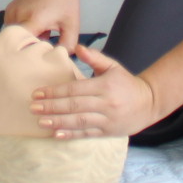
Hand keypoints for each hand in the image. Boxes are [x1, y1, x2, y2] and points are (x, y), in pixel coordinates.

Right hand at [5, 0, 81, 53]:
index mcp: (33, 20)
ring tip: (42, 36)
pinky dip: (23, 32)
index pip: (23, 48)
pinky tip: (36, 29)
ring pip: (14, 37)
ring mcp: (11, 12)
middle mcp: (17, 16)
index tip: (42, 60)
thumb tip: (58, 62)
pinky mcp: (9, 10)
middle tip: (44, 50)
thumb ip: (67, 46)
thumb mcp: (72, 25)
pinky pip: (12, 29)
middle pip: (17, 44)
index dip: (31, 58)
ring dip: (26, 40)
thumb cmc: (66, 0)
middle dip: (29, 50)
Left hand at [31, 44, 160, 138]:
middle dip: (52, 107)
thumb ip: (95, 58)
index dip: (55, 91)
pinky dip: (71, 135)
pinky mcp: (108, 132)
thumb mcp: (113, 67)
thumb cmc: (126, 83)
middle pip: (74, 105)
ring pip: (79, 121)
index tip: (38, 93)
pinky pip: (87, 134)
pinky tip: (56, 134)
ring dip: (58, 122)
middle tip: (33, 107)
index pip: (75, 88)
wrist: (149, 103)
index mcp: (105, 85)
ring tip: (40, 121)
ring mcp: (107, 119)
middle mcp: (106, 103)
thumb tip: (78, 47)